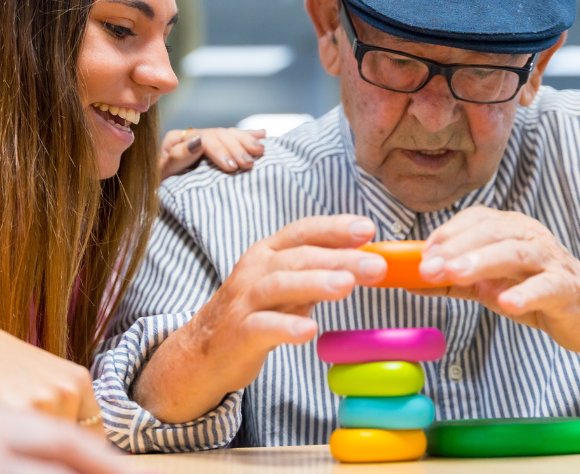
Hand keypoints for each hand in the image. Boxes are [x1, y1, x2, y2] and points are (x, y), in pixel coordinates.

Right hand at [133, 215, 383, 422]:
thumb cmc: (254, 313)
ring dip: (315, 283)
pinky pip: (262, 327)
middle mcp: (255, 271)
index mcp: (269, 253)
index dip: (334, 228)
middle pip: (298, 257)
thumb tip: (367, 259)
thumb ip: (319, 272)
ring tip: (346, 287)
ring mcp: (244, 301)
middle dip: (339, 258)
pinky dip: (286, 327)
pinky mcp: (239, 333)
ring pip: (279, 285)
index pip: (303, 232)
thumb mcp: (287, 287)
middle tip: (376, 266)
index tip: (368, 229)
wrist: (202, 351)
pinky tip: (310, 330)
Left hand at [159, 127, 265, 179]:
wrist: (156, 192)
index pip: (204, 138)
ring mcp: (202, 140)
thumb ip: (178, 157)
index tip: (232, 166)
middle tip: (249, 163)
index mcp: (176, 139)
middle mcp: (190, 135)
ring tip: (260, 151)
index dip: (221, 150)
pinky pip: (231, 137)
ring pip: (228, 134)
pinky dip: (247, 136)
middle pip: (218, 135)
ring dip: (246, 141)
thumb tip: (198, 141)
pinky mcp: (211, 148)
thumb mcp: (162, 174)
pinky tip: (262, 135)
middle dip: (236, 148)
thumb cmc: (157, 187)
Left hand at [414, 207, 579, 381]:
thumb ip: (451, 281)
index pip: (475, 220)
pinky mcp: (567, 288)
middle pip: (491, 233)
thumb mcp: (487, 284)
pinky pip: (548, 286)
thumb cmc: (533, 288)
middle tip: (428, 267)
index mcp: (508, 229)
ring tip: (456, 274)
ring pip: (516, 253)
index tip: (420, 254)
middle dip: (456, 248)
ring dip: (483, 261)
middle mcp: (528, 237)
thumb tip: (407, 280)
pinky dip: (526, 293)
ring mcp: (550, 261)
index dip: (446, 234)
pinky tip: (507, 303)